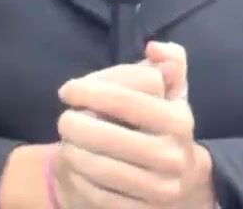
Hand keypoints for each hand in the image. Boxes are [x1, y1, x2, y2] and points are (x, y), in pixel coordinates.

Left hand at [53, 42, 213, 208]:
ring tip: (65, 142)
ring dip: (74, 152)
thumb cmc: (163, 125)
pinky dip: (79, 180)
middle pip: (111, 137)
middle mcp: (173, 156)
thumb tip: (154, 48)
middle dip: (78, 125)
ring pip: (102, 169)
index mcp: (179, 120)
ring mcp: (158, 189)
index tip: (67, 89)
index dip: (92, 91)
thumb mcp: (172, 92)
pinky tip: (73, 167)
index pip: (128, 100)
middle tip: (63, 119)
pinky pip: (99, 197)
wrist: (179, 180)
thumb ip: (170, 62)